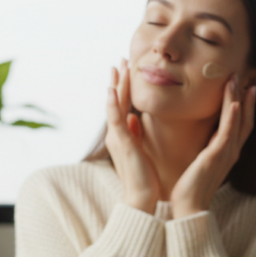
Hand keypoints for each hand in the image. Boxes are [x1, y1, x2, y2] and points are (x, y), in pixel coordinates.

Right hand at [106, 59, 160, 213]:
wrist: (141, 197)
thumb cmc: (143, 177)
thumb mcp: (139, 149)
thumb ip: (134, 133)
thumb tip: (134, 118)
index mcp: (121, 134)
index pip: (121, 105)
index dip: (122, 87)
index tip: (126, 69)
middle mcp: (116, 133)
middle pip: (116, 101)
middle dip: (118, 80)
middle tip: (120, 60)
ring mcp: (117, 137)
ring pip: (114, 105)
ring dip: (115, 85)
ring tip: (117, 67)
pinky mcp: (120, 142)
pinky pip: (114, 119)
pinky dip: (112, 103)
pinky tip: (112, 89)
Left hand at [170, 75, 255, 219]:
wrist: (188, 207)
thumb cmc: (190, 187)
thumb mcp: (200, 163)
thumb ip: (204, 150)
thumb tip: (200, 139)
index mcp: (227, 152)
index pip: (241, 124)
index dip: (244, 105)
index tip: (243, 87)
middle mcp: (232, 151)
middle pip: (245, 119)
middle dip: (245, 97)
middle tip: (243, 76)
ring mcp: (227, 154)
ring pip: (237, 120)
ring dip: (237, 98)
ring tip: (235, 79)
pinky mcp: (217, 156)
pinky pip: (228, 133)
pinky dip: (233, 117)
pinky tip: (235, 103)